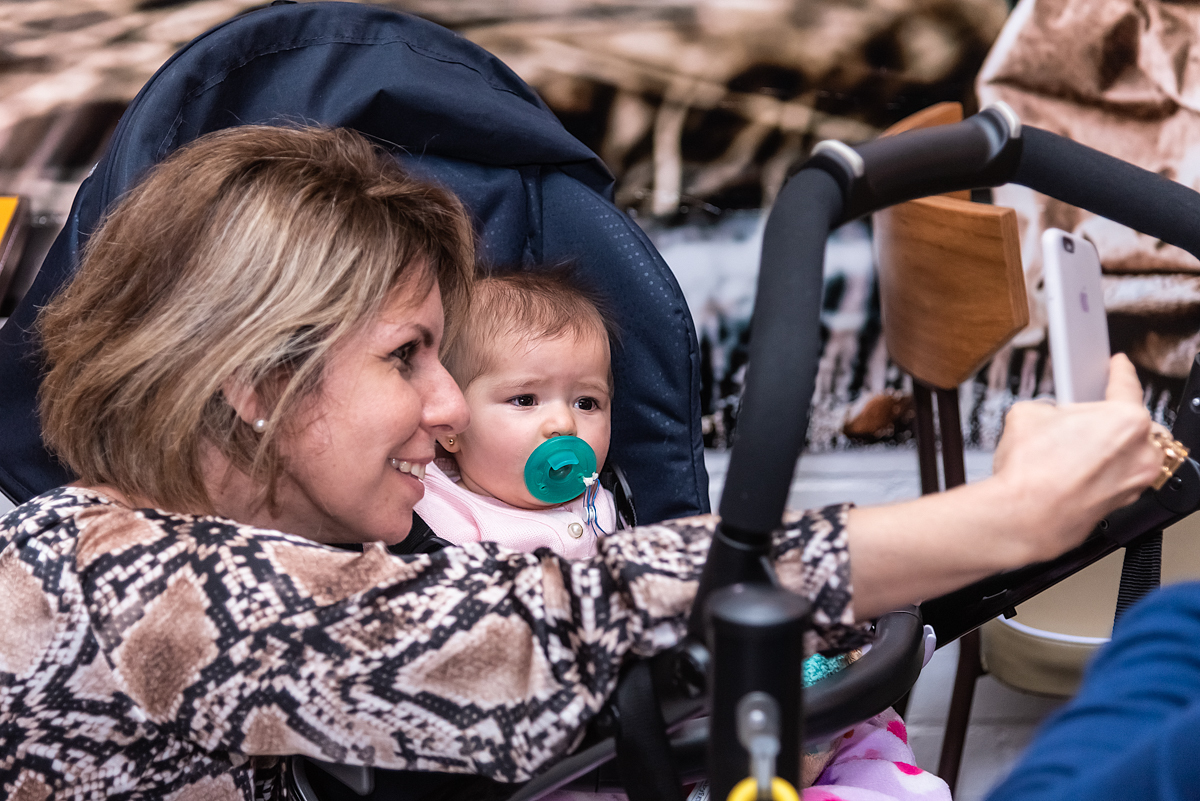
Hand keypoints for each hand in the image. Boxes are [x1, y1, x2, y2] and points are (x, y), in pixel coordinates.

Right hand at [991, 353, 1162, 561]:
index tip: (1119, 365)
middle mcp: (1140, 452)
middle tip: (1079, 419)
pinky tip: (1067, 473)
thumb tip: (1050, 417)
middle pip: (1133, 423)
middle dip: (1108, 419)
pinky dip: (1097, 473)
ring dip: (1104, 448)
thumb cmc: (1030, 472)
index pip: (1127, 385)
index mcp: (1126, 420)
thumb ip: (1050, 408)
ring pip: (1127, 454)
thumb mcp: (1027, 414)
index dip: (1120, 370)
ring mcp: (1134, 482)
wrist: (1023, 518)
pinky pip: (1115, 478)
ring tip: (1068, 451)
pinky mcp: (1120, 504)